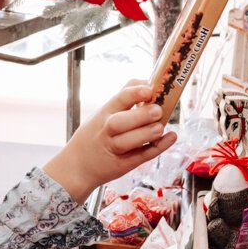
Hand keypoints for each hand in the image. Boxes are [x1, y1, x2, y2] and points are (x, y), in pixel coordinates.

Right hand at [42, 80, 174, 204]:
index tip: (149, 89)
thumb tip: (147, 82)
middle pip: (121, 122)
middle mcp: (106, 131)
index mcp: (103, 114)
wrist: (77, 166)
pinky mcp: (123, 164)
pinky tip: (170, 137)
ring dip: (146, 133)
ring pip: (128, 141)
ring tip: (160, 127)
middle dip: (141, 115)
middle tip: (158, 110)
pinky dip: (158, 147)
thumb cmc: (94, 135)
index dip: (134, 93)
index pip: (118, 99)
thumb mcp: (101, 114)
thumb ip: (122, 100)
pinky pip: (141, 156)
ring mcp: (114, 149)